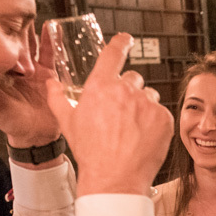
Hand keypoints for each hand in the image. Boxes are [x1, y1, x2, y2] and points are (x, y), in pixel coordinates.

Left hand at [0, 22, 60, 147]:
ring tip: (28, 12)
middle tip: (9, 10)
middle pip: (12, 44)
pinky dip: (51, 40)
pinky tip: (51, 25)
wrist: (39, 136)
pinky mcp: (48, 72)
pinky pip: (49, 53)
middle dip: (11, 29)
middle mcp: (13, 69)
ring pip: (29, 45)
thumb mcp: (0, 114)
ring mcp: (31, 69)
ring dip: (29, 30)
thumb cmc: (16, 125)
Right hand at [46, 33, 173, 195]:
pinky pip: (160, 112)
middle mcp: (125, 90)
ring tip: (131, 129)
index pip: (112, 55)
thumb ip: (58, 97)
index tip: (126, 38)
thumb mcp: (68, 122)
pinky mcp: (164, 118)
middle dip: (127, 91)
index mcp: (100, 86)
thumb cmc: (90, 151)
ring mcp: (147, 103)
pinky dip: (155, 122)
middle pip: (132, 78)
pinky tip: (143, 137)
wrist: (115, 177)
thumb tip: (51, 82)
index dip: (120, 44)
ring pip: (148, 95)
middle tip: (120, 114)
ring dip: (142, 106)